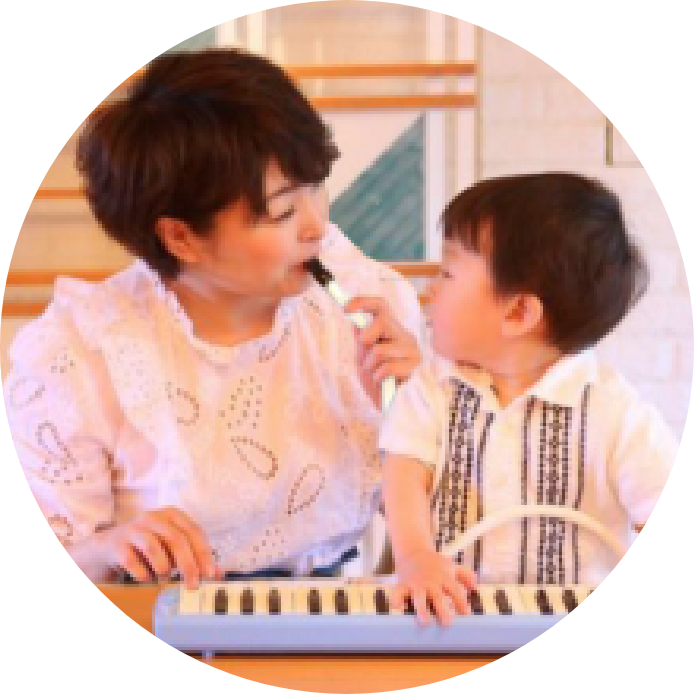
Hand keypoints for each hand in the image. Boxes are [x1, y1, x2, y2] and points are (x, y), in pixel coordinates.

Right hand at [95, 507, 220, 588]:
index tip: (209, 574)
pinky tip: (146, 578)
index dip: (203, 553)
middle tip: (192, 586)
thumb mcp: (171, 549)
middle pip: (176, 539)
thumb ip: (193, 557)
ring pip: (153, 547)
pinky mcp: (117, 543)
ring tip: (164, 578)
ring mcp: (133, 528)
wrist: (107, 548)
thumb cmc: (147, 548)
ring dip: (162, 568)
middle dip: (187, 565)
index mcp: (172, 515)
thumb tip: (217, 573)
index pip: (194, 531)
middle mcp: (153, 517)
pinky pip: (132, 561)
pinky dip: (143, 574)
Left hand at [345, 296, 421, 408]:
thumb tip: (355, 321)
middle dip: (366, 338)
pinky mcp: (415, 367)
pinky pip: (387, 367)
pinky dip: (378, 377)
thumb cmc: (378, 383)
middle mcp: (404, 336)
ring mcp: (412, 351)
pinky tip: (384, 383)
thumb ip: (362, 341)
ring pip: (380, 349)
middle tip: (365, 355)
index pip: (381, 306)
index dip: (363, 302)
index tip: (345, 308)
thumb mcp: (364, 360)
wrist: (391, 408)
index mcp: (392, 331)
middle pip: (383, 320)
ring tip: (376, 376)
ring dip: (370, 366)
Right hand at [390, 550, 475, 626]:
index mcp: (444, 578)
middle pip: (439, 596)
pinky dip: (397, 600)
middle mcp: (431, 581)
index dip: (461, 603)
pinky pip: (397, 592)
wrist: (412, 549)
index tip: (465, 615)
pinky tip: (399, 607)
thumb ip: (465, 574)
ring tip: (424, 622)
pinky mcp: (402, 584)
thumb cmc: (434, 563)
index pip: (456, 591)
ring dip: (422, 609)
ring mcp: (416, 583)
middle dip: (443, 610)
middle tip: (447, 623)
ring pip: (419, 597)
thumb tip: (475, 586)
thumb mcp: (451, 565)